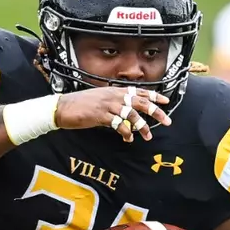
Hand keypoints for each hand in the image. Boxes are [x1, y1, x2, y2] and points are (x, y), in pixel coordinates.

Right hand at [55, 85, 171, 141]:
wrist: (63, 107)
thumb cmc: (80, 105)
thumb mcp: (100, 99)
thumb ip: (114, 102)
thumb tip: (126, 111)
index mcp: (114, 90)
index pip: (138, 91)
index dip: (153, 96)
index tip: (165, 101)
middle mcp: (113, 96)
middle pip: (140, 102)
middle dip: (155, 111)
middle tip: (167, 120)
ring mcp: (107, 105)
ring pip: (132, 115)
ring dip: (142, 126)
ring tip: (148, 136)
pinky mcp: (101, 115)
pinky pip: (119, 125)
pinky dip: (126, 133)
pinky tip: (128, 139)